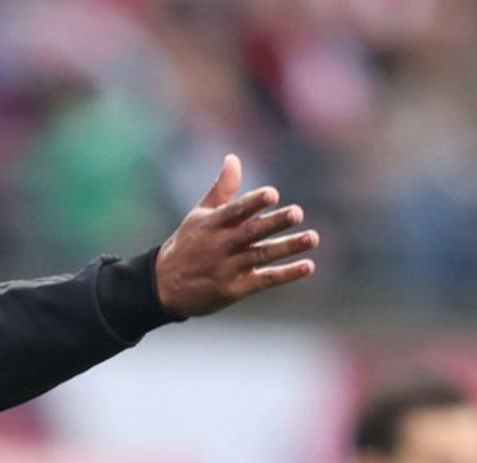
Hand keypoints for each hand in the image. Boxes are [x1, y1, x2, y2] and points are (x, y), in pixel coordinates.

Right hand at [154, 154, 318, 316]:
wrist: (164, 287)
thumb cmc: (187, 245)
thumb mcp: (199, 216)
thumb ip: (221, 189)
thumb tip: (234, 158)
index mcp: (211, 225)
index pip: (234, 211)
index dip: (252, 203)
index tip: (272, 194)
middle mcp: (220, 246)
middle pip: (250, 233)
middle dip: (273, 223)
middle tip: (297, 213)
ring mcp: (227, 269)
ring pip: (260, 256)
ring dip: (287, 248)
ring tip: (312, 238)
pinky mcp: (233, 290)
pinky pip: (263, 281)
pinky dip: (285, 274)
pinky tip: (307, 266)